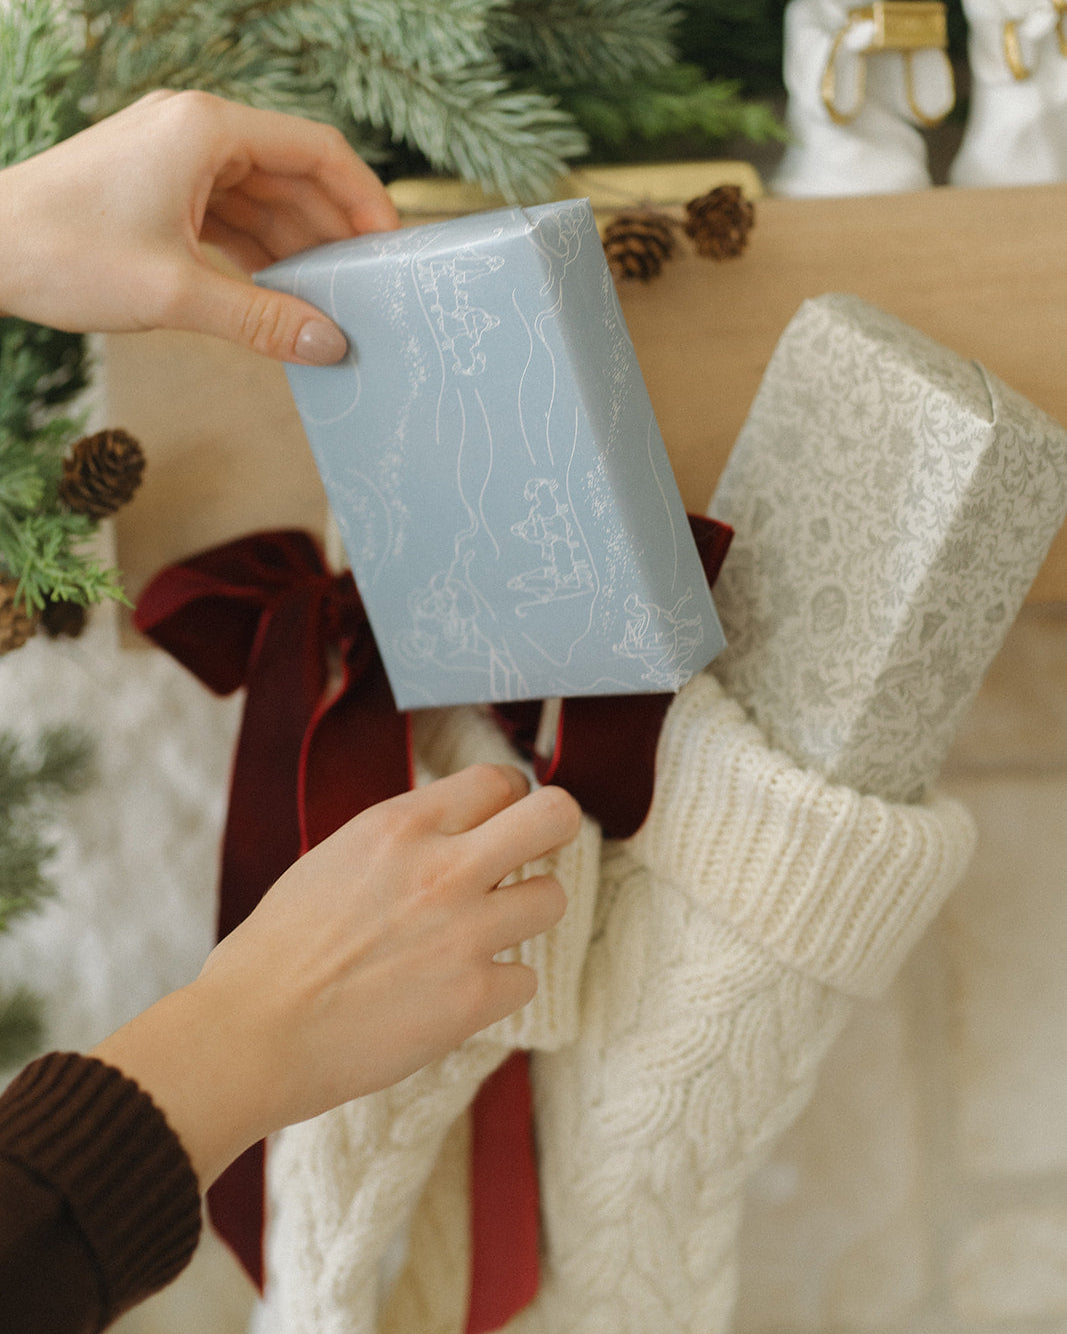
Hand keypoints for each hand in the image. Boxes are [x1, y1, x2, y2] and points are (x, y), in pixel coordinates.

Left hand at [0, 90, 398, 362]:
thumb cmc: (64, 252)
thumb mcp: (178, 292)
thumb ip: (263, 320)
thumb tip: (331, 347)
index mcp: (208, 129)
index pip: (317, 151)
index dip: (364, 200)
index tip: (390, 250)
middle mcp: (196, 131)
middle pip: (294, 175)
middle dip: (332, 232)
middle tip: (365, 289)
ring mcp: (175, 157)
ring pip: (263, 198)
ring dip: (296, 246)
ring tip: (327, 300)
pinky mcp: (158, 187)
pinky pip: (230, 214)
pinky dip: (258, 251)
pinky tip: (276, 292)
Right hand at [92, 764, 579, 1186]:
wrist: (252, 1033)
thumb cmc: (277, 949)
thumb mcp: (335, 858)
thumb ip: (402, 841)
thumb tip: (452, 832)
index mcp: (400, 825)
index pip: (499, 780)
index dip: (508, 798)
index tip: (500, 819)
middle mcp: (443, 868)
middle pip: (555, 816)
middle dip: (557, 829)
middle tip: (539, 852)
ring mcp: (465, 933)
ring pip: (553, 898)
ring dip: (524, 916)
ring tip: (483, 935)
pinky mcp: (473, 998)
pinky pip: (525, 978)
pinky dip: (497, 988)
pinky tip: (455, 996)